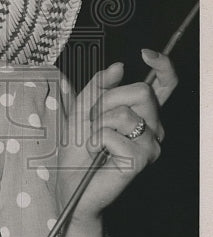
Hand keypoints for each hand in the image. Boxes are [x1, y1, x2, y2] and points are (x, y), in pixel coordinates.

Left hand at [57, 51, 176, 227]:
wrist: (71, 183)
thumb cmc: (78, 150)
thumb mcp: (83, 109)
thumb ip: (99, 86)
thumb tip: (119, 66)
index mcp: (144, 114)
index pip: (165, 85)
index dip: (163, 65)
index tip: (146, 53)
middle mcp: (154, 129)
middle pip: (142, 92)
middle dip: (107, 101)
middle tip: (93, 122)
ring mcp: (151, 146)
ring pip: (124, 113)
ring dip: (97, 123)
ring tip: (92, 141)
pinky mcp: (140, 160)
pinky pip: (112, 134)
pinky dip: (94, 139)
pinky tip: (94, 153)